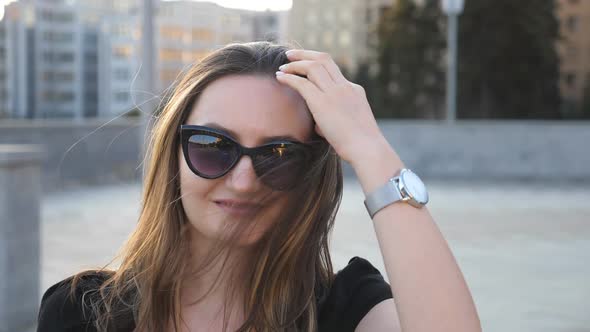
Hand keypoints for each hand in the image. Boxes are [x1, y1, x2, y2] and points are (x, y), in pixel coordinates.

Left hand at [275, 49, 389, 164]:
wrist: (367, 149)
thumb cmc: (359, 146)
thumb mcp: (349, 126)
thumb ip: (333, 120)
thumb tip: (318, 125)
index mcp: (354, 90)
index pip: (334, 71)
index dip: (317, 65)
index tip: (304, 65)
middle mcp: (345, 87)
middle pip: (324, 59)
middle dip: (305, 54)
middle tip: (290, 54)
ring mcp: (334, 93)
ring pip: (313, 66)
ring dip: (295, 63)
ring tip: (282, 66)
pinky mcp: (322, 103)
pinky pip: (302, 83)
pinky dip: (289, 78)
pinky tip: (279, 77)